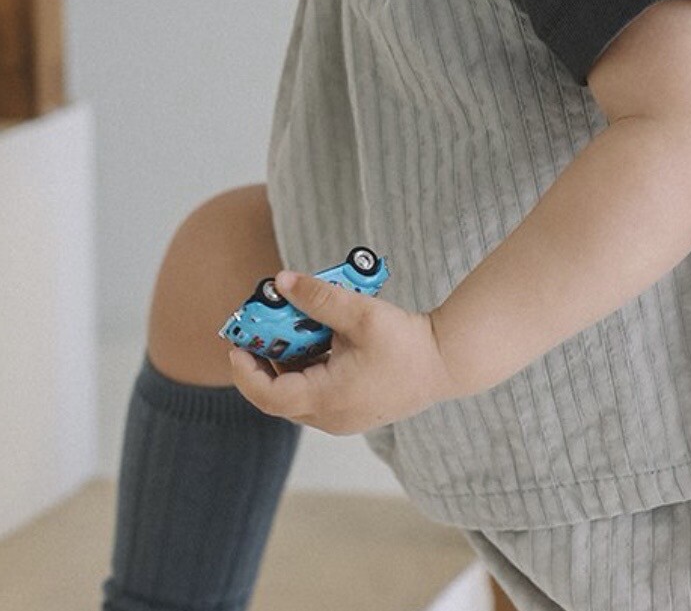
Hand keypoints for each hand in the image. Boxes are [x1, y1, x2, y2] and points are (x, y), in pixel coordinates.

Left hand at [226, 271, 459, 434]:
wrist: (447, 362)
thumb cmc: (407, 343)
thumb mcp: (360, 314)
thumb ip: (319, 297)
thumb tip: (282, 280)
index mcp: (326, 399)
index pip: (268, 395)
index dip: (245, 371)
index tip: (235, 344)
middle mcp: (329, 417)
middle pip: (279, 395)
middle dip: (264, 360)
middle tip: (258, 328)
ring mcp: (341, 418)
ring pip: (297, 394)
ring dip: (287, 362)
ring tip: (290, 325)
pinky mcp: (352, 411)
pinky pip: (316, 393)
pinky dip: (307, 368)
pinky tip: (318, 338)